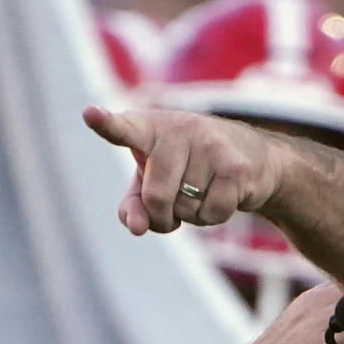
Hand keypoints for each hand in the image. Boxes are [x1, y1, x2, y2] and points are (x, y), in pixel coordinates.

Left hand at [83, 105, 288, 236]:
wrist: (253, 157)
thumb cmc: (189, 168)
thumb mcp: (154, 183)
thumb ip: (134, 205)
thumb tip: (138, 228)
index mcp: (150, 128)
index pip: (125, 128)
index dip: (107, 124)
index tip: (90, 115)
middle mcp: (178, 129)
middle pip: (156, 197)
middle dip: (163, 215)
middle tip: (173, 206)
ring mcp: (210, 146)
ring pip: (186, 209)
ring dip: (192, 215)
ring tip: (204, 190)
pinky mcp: (235, 167)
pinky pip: (212, 214)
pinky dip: (213, 217)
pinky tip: (222, 195)